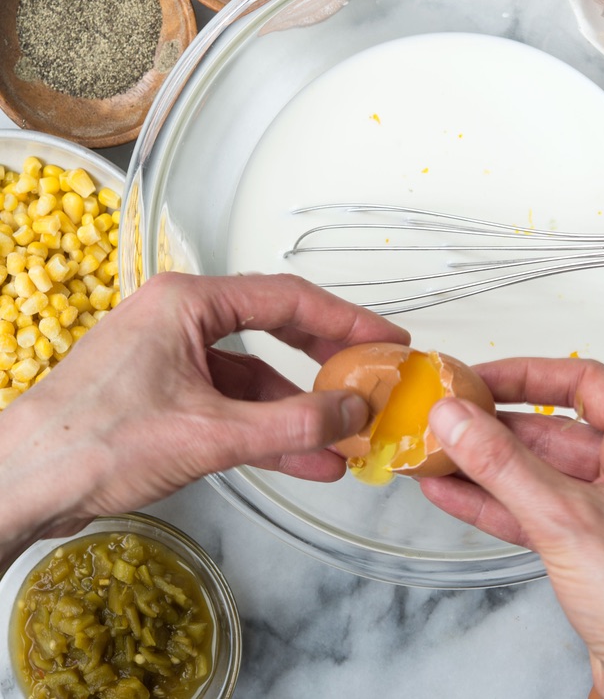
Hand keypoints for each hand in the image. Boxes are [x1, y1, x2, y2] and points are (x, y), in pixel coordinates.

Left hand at [0, 272, 408, 567]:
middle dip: (325, 359)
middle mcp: (182, 320)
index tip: (385, 339)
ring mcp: (172, 360)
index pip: (286, 298)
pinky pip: (231, 406)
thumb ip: (292, 424)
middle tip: (372, 372)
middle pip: (274, 329)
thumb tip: (356, 412)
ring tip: (347, 436)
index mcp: (188, 303)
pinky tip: (305, 458)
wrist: (20, 485)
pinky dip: (266, 431)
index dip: (345, 320)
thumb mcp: (211, 433)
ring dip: (298, 410)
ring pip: (254, 378)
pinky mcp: (166, 397)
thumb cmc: (98, 442)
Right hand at [420, 358, 603, 698]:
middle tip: (448, 420)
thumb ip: (502, 464)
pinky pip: (540, 508)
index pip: (585, 382)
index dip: (527, 375)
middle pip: (556, 429)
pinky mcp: (596, 543)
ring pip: (542, 472)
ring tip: (438, 454)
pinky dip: (499, 501)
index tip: (480, 378)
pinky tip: (455, 492)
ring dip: (489, 467)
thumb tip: (457, 419)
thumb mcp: (564, 520)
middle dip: (496, 429)